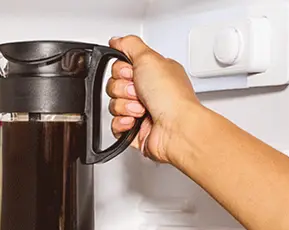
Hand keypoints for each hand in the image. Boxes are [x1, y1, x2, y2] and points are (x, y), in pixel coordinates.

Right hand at [107, 35, 201, 163]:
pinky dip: (122, 123)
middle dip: (123, 89)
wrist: (175, 128)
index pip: (121, 66)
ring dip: (124, 106)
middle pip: (114, 85)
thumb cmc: (170, 96)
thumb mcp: (149, 58)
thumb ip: (129, 45)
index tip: (132, 73)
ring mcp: (140, 111)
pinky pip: (114, 124)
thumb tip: (116, 40)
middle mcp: (147, 90)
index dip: (122, 70)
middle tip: (138, 92)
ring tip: (141, 110)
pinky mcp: (134, 130)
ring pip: (113, 105)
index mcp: (152, 72)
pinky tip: (134, 122)